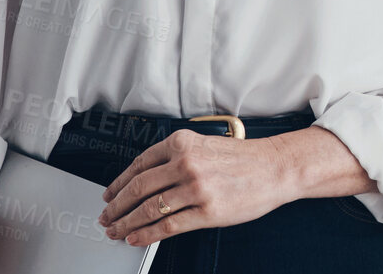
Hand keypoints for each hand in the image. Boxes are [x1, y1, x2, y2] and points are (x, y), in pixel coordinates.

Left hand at [97, 127, 367, 245]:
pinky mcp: (206, 212)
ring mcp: (196, 188)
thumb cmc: (245, 158)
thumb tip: (144, 180)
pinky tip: (136, 238)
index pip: (139, 165)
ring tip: (116, 231)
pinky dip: (147, 234)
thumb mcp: (206, 145)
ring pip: (149, 209)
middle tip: (106, 216)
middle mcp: (186, 163)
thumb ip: (176, 157)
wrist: (276, 167)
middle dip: (116, 206)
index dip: (118, 183)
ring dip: (126, 223)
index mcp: (183, 143)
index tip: (109, 195)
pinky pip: (168, 226)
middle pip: (138, 188)